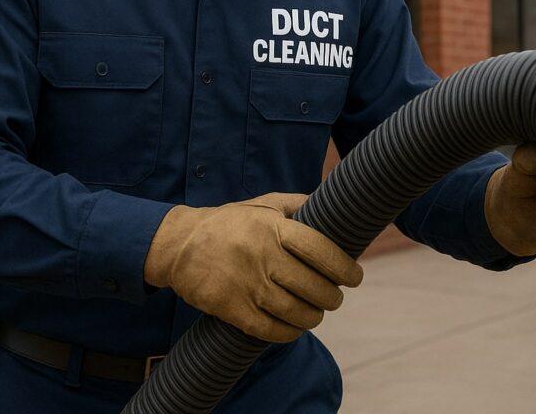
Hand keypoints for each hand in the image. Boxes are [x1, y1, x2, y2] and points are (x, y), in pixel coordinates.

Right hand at [144, 193, 362, 342]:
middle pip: (312, 286)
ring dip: (314, 316)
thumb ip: (296, 204)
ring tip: (318, 312)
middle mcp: (262, 255)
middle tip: (335, 297)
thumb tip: (329, 203)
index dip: (343, 266)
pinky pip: (270, 330)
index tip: (355, 276)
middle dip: (332, 296)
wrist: (179, 245)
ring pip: (295, 311)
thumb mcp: (262, 203)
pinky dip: (290, 332)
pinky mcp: (232, 308)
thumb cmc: (229, 222)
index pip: (319, 249)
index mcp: (272, 227)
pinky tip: (296, 327)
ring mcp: (247, 284)